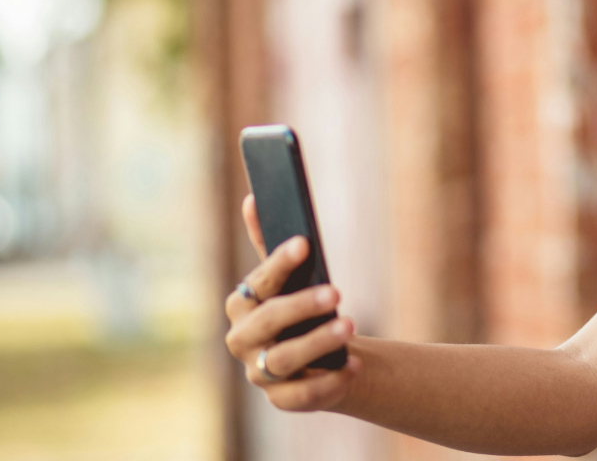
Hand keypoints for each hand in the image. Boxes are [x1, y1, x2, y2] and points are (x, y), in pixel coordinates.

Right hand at [224, 194, 360, 410]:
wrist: (317, 357)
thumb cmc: (300, 308)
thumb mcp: (287, 278)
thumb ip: (269, 244)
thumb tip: (254, 198)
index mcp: (242, 305)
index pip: (258, 283)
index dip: (279, 263)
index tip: (304, 243)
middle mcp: (243, 340)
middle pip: (268, 323)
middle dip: (302, 306)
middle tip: (337, 291)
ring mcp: (259, 372)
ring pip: (283, 360)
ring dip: (317, 342)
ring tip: (349, 324)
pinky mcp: (281, 399)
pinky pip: (302, 396)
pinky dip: (329, 381)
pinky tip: (354, 366)